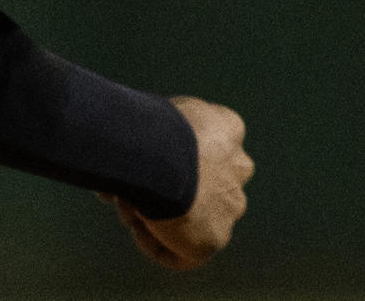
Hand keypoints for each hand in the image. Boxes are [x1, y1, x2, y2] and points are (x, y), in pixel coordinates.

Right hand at [106, 96, 252, 268]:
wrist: (160, 155)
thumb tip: (126, 160)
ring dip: (158, 217)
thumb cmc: (150, 125)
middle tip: (128, 188)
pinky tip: (137, 228)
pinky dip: (157, 245)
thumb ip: (152, 135)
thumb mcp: (155, 113)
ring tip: (128, 207)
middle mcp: (238, 167)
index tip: (140, 162)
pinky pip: (183, 251)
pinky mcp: (214, 238)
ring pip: (191, 217)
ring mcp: (230, 206)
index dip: (168, 158)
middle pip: (200, 185)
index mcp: (227, 128)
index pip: (204, 146)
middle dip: (166, 191)